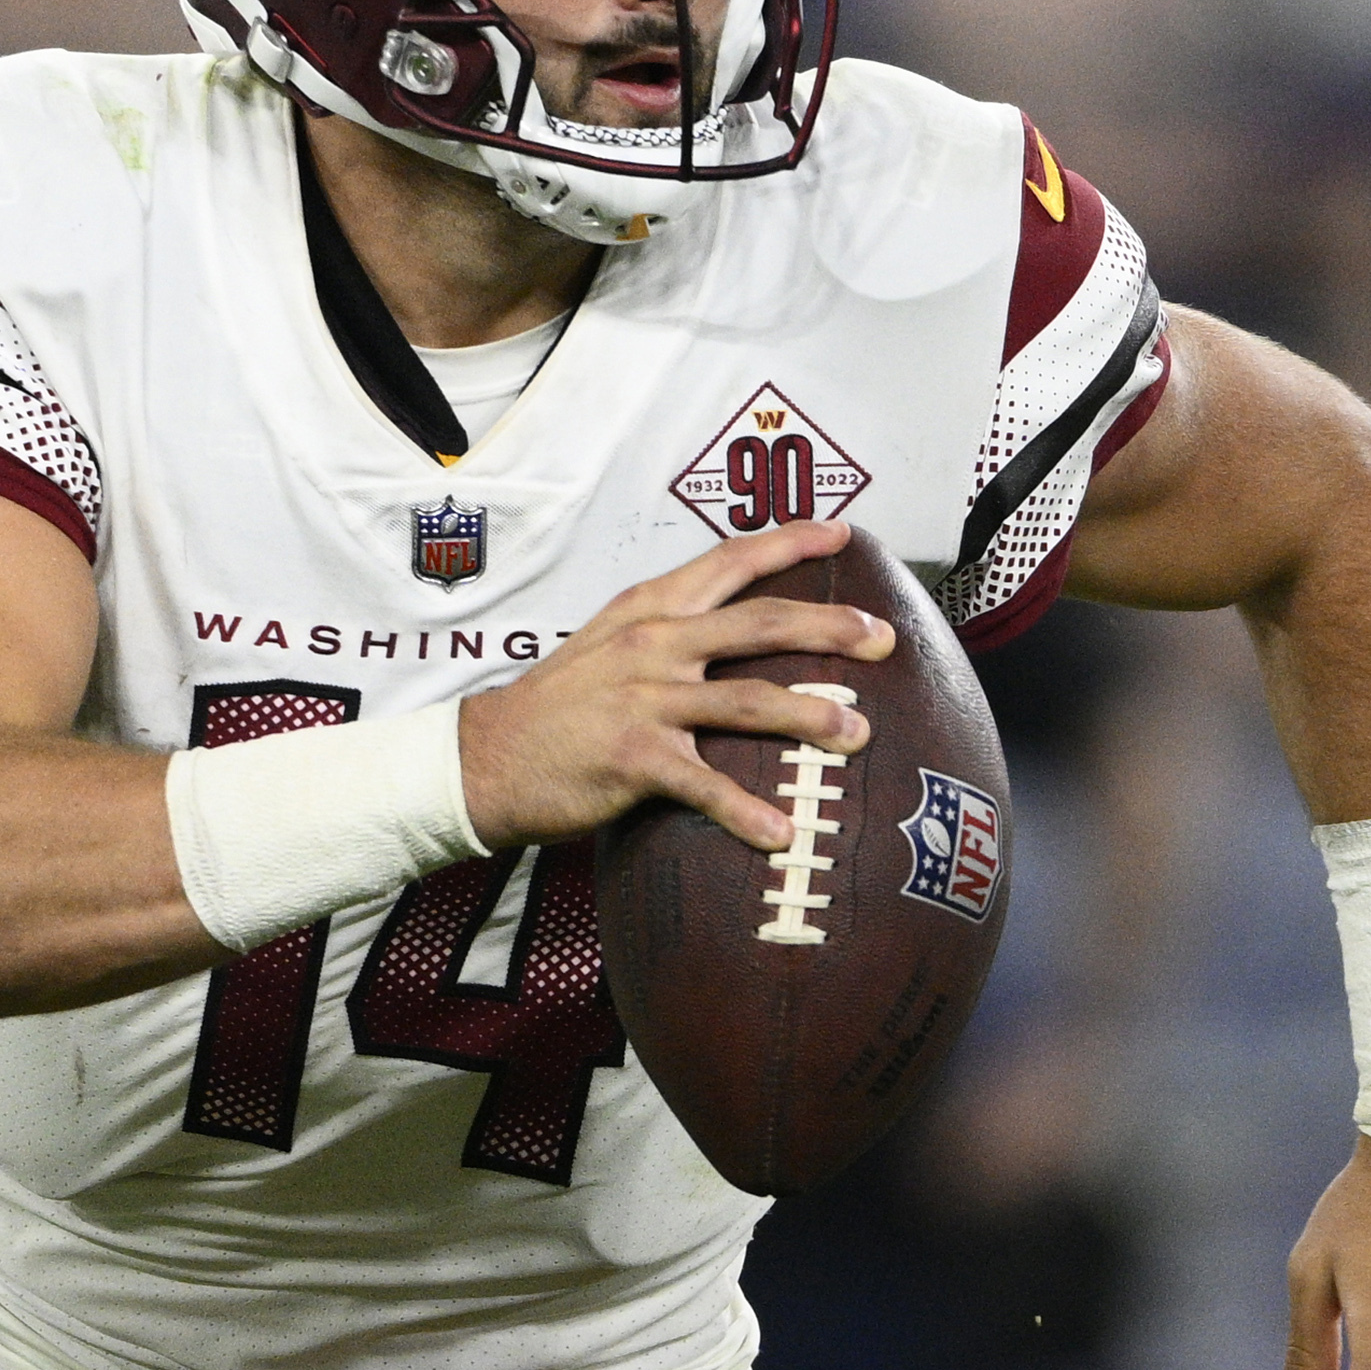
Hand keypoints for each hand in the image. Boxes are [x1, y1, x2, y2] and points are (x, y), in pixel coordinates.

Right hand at [455, 519, 892, 852]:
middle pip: (760, 624)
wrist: (487, 758)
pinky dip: (746, 812)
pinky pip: (705, 785)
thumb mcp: (611, 644)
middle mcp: (654, 643)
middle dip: (830, 630)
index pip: (730, 562)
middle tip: (883, 639)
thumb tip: (735, 630)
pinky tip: (783, 835)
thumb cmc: (558, 707)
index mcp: (650, 609)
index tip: (843, 535)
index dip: (790, 543)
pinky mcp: (634, 757)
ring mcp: (645, 699)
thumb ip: (670, 630)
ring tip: (857, 734)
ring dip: (811, 717)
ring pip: (748, 700)